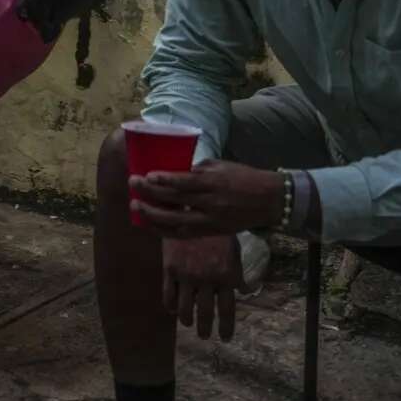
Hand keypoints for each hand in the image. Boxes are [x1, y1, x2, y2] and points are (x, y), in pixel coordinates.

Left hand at [130, 160, 286, 238]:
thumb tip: (171, 172)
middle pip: (176, 201)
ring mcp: (210, 221)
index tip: (146, 175)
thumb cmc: (242, 177)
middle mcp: (211, 203)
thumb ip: (196, 171)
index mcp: (213, 183)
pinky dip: (164, 230)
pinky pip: (183, 234)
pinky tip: (149, 224)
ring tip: (135, 206)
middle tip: (132, 184)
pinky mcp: (211, 232)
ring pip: (176, 223)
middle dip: (151, 193)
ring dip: (152, 215)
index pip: (184, 183)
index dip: (164, 180)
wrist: (268, 200)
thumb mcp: (220, 167)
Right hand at [160, 234, 243, 340]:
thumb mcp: (233, 251)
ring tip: (188, 325)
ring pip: (185, 308)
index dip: (226, 327)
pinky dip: (171, 306)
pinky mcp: (170, 269)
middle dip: (204, 328)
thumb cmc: (217, 231)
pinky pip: (168, 295)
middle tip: (204, 336)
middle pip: (205, 313)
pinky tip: (173, 310)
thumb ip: (237, 273)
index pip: (227, 309)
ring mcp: (187, 275)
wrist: (191, 210)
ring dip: (187, 320)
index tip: (224, 338)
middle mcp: (207, 279)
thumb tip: (244, 291)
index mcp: (226, 275)